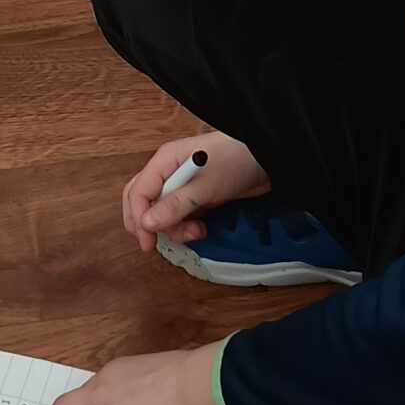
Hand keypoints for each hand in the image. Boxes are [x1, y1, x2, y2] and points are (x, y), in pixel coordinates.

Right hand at [121, 130, 268, 251]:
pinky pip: (180, 217)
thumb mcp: (204, 186)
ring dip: (175, 228)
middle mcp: (168, 172)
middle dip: (150, 225)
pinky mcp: (196, 197)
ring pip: (162, 214)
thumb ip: (175, 205)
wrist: (266, 160)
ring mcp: (182, 185)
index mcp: (164, 162)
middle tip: (160, 244)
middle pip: (143, 202)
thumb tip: (147, 223)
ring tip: (197, 231)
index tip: (148, 242)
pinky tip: (202, 227)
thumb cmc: (236, 161)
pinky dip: (187, 227)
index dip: (138, 219)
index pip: (138, 192)